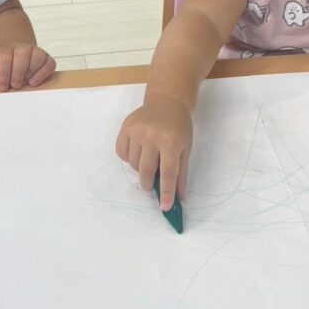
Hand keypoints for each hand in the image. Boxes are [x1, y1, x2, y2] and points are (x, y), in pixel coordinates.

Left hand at [0, 43, 55, 90]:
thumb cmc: (5, 67)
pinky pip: (50, 64)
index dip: (4, 72)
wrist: (17, 63)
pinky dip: (43, 73)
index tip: (2, 86)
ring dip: (30, 71)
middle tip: (14, 85)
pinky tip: (34, 82)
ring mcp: (37, 53)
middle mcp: (24, 48)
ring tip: (25, 83)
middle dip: (18, 71)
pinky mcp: (48, 61)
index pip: (5, 55)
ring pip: (38, 56)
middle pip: (22, 52)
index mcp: (8, 49)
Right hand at [115, 96, 192, 211]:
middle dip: (148, 184)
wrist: (167, 101)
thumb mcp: (186, 148)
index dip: (166, 192)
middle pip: (146, 171)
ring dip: (140, 169)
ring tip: (148, 160)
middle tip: (151, 185)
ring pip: (133, 163)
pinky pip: (122, 153)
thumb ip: (181, 174)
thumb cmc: (180, 126)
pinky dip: (128, 158)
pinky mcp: (125, 127)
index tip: (165, 207)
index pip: (168, 173)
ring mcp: (136, 131)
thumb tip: (179, 198)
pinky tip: (137, 151)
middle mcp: (152, 136)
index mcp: (170, 142)